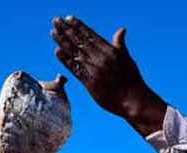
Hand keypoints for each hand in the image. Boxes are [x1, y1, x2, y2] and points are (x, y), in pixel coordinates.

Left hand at [51, 16, 166, 135]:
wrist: (133, 100)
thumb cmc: (132, 80)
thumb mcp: (127, 58)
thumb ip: (120, 44)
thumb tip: (121, 29)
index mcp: (110, 51)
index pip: (90, 35)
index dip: (78, 26)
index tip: (68, 18)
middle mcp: (100, 58)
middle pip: (80, 41)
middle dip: (66, 30)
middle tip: (56, 20)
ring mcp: (94, 70)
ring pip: (75, 53)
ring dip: (62, 41)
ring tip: (53, 32)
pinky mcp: (90, 83)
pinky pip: (75, 69)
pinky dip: (66, 60)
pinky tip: (57, 51)